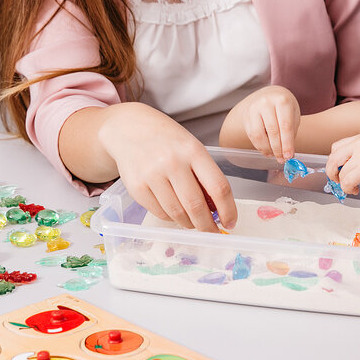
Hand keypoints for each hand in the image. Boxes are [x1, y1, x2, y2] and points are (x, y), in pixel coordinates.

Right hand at [98, 104, 236, 232]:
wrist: (129, 129)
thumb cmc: (167, 140)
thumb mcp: (191, 148)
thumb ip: (204, 175)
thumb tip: (217, 210)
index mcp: (193, 151)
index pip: (218, 187)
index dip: (228, 210)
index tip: (231, 222)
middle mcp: (172, 162)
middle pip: (196, 206)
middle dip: (208, 225)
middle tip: (213, 231)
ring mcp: (152, 175)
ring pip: (177, 214)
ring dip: (190, 224)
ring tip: (194, 222)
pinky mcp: (136, 188)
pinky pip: (160, 213)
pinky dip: (172, 218)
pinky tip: (176, 213)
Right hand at [223, 85, 300, 160]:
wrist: (268, 95)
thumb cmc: (283, 106)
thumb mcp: (293, 113)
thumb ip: (291, 132)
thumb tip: (288, 153)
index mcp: (282, 100)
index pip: (285, 126)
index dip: (287, 143)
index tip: (289, 156)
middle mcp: (266, 103)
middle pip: (272, 131)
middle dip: (278, 149)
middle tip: (282, 159)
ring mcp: (254, 109)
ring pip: (259, 135)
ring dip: (268, 149)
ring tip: (275, 155)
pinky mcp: (246, 117)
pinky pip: (252, 136)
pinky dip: (260, 146)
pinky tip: (267, 151)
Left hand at [326, 134, 359, 194]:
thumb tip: (346, 167)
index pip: (336, 148)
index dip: (334, 161)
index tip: (338, 169)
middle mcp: (358, 144)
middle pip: (333, 158)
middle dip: (332, 172)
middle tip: (338, 180)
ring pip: (340, 173)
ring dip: (343, 183)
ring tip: (352, 187)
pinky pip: (347, 182)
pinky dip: (348, 188)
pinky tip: (355, 189)